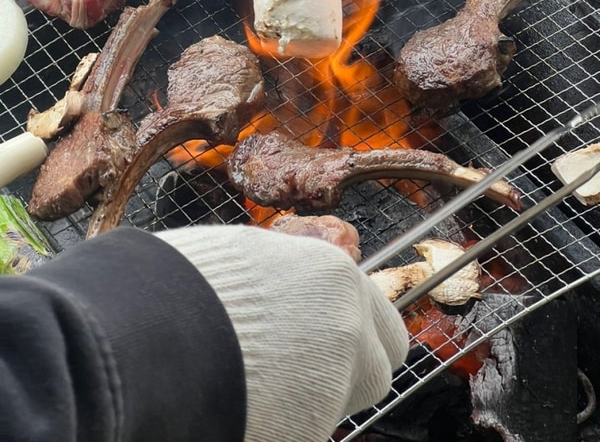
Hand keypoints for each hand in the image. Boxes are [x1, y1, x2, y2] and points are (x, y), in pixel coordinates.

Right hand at [157, 224, 408, 441]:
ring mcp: (330, 383)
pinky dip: (281, 427)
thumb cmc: (178, 281)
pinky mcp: (305, 432)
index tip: (333, 348)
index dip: (357, 340)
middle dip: (350, 379)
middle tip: (303, 379)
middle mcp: (345, 327)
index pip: (384, 323)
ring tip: (254, 390)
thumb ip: (288, 283)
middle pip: (380, 371)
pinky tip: (239, 408)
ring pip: (338, 407)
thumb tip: (288, 295)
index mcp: (332, 277)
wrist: (142, 329)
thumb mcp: (244, 258)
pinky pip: (302, 430)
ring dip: (310, 405)